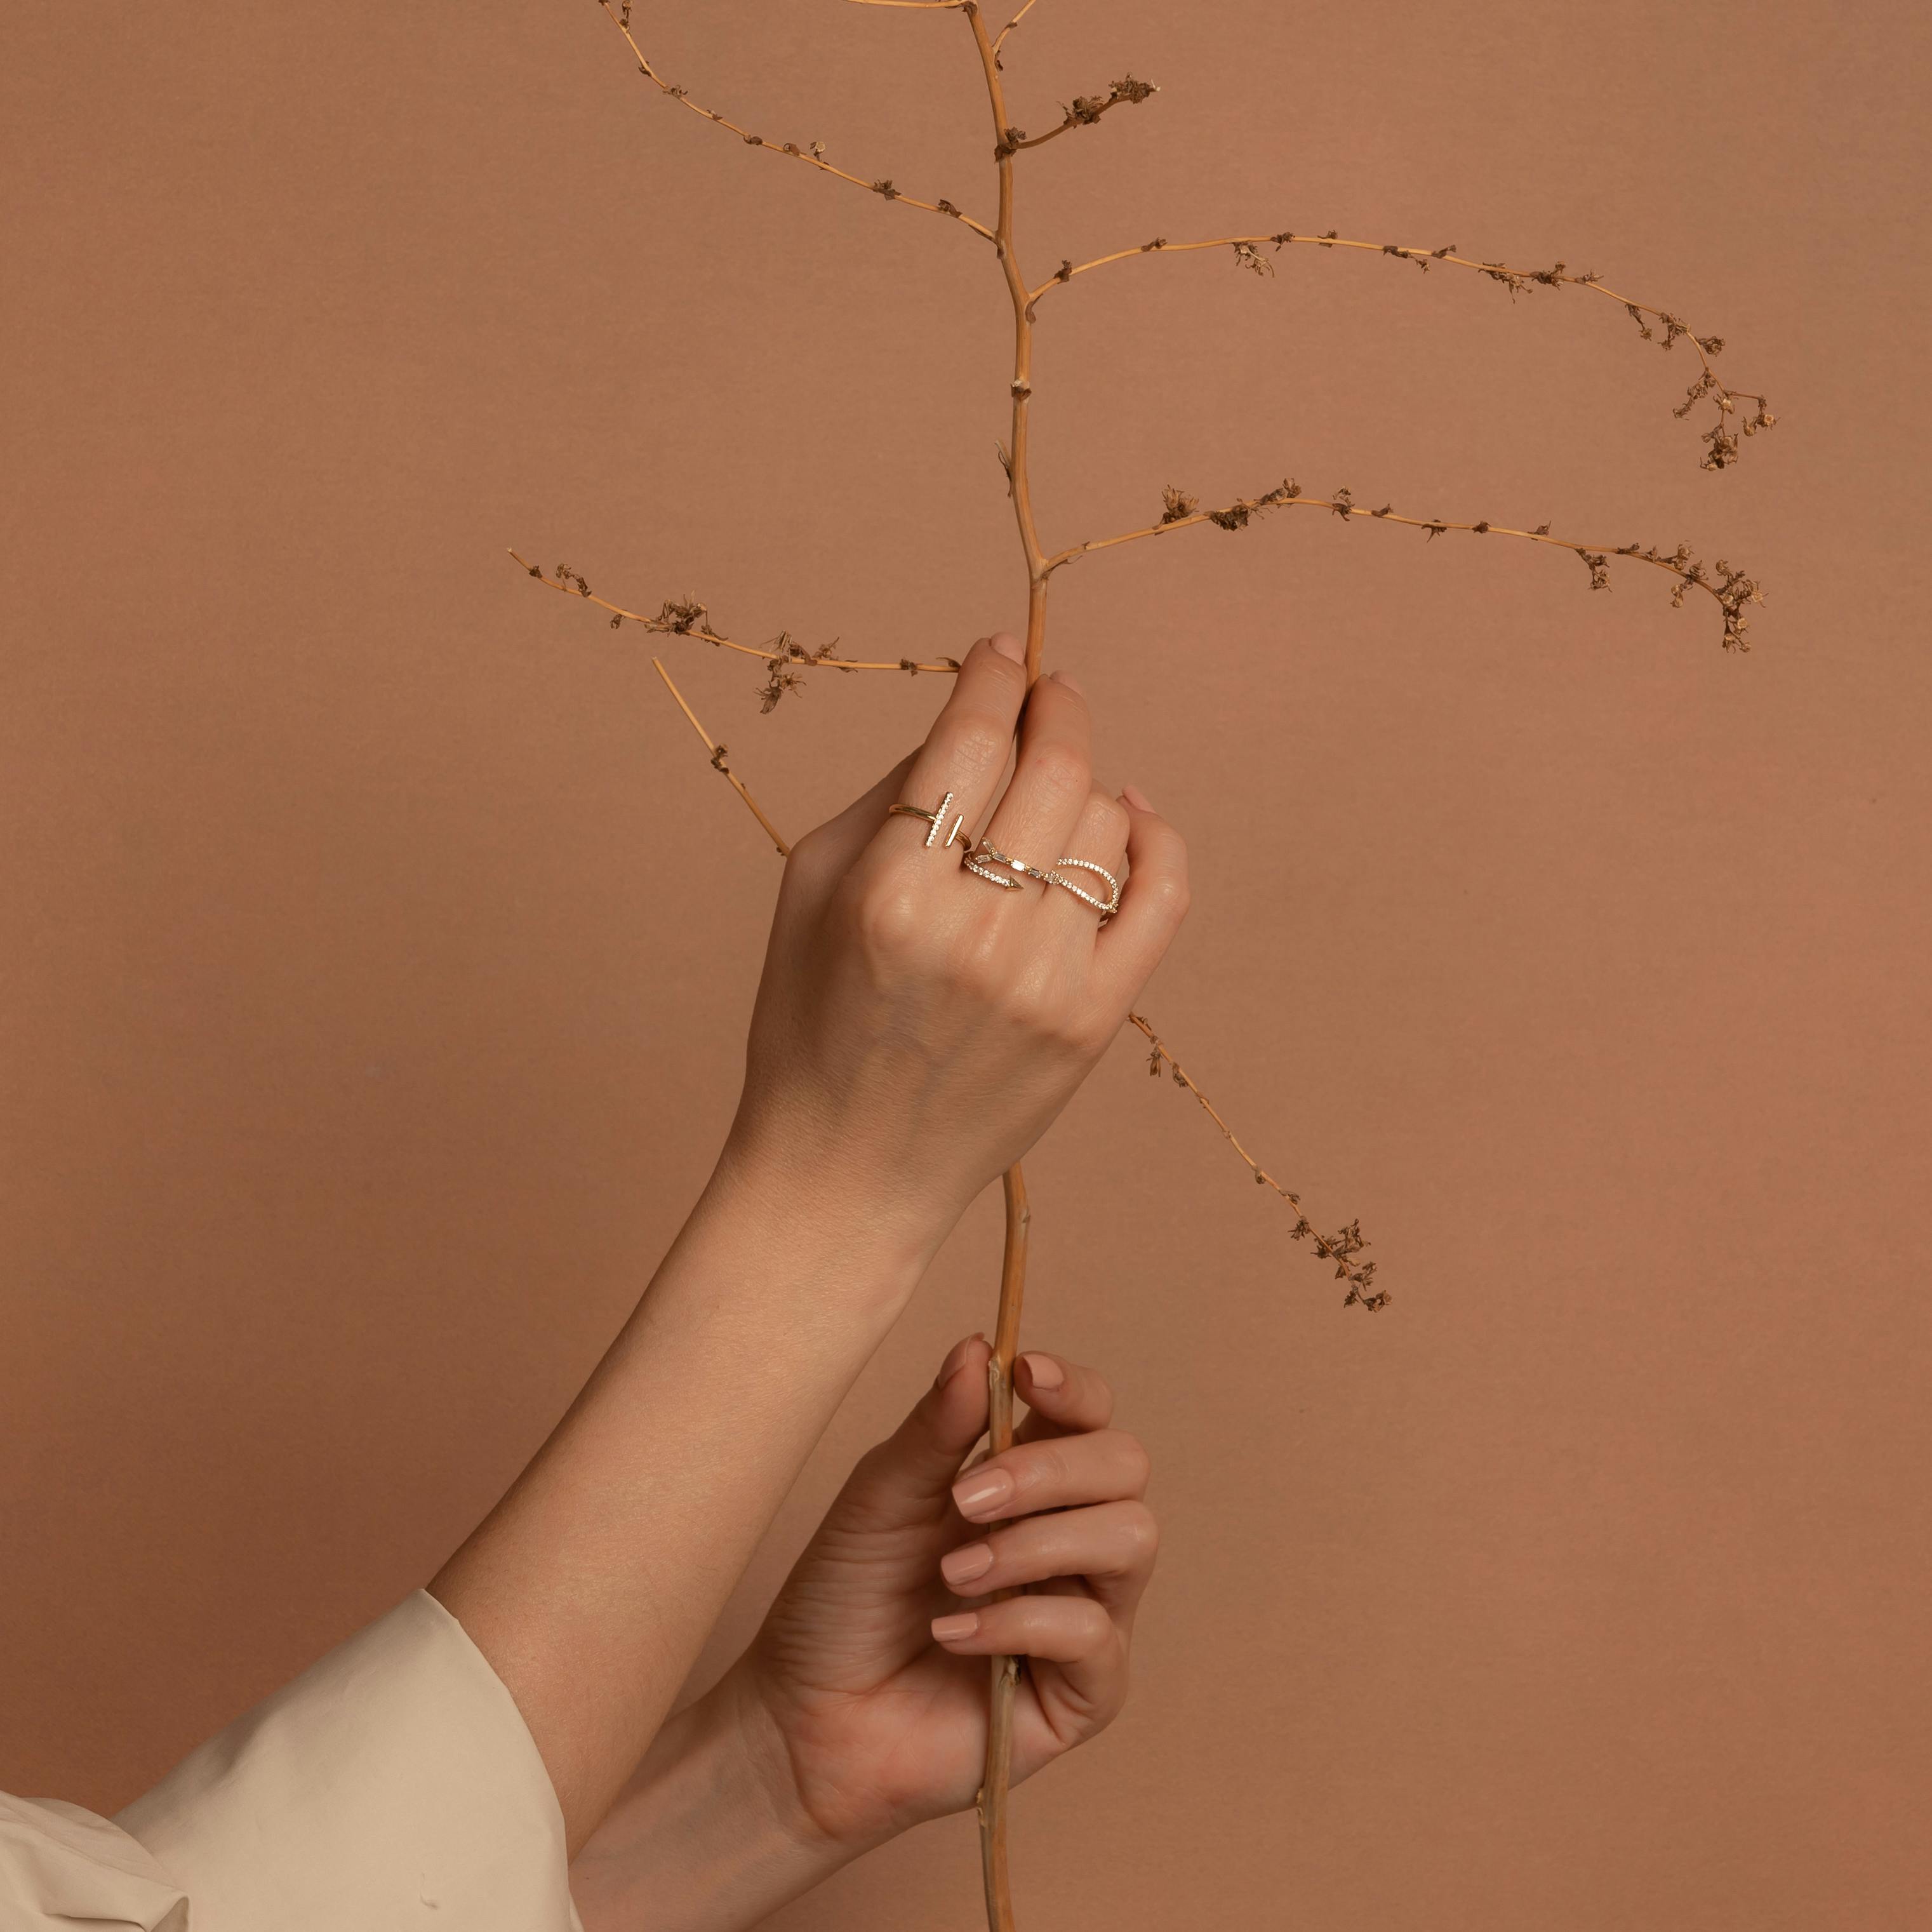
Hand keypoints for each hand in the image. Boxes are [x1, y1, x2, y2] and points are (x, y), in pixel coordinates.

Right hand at [719, 633, 1187, 1255]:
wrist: (845, 1175)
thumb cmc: (810, 1025)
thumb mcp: (808, 891)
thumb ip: (889, 793)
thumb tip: (971, 716)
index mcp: (888, 892)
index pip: (968, 740)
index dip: (994, 677)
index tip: (1003, 650)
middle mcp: (974, 932)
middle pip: (1052, 768)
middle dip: (1054, 709)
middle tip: (1047, 694)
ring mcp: (1046, 981)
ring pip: (1106, 824)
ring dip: (1085, 786)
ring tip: (1053, 795)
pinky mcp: (1095, 1023)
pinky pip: (1162, 896)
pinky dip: (1155, 839)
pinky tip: (1130, 817)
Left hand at [730, 1332, 1157, 1853]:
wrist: (804, 1719)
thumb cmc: (840, 1602)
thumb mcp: (880, 1498)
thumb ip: (937, 1428)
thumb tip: (979, 1346)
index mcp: (1025, 1481)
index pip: (1089, 1414)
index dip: (1074, 1388)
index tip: (1027, 1376)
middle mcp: (1068, 1539)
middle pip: (1126, 1465)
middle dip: (1051, 1469)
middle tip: (967, 1498)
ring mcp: (1083, 1613)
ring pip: (1132, 1539)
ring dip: (1036, 1544)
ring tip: (953, 1573)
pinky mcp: (1084, 1691)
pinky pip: (1095, 1634)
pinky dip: (1018, 1622)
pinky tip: (952, 1632)